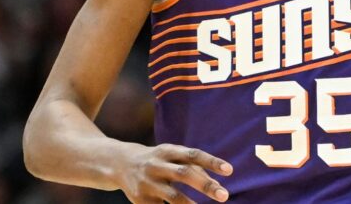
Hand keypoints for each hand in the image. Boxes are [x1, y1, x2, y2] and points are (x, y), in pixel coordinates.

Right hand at [116, 143, 233, 202]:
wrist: (120, 164)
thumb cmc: (159, 161)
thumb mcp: (173, 157)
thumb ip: (195, 168)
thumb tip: (217, 186)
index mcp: (168, 151)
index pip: (193, 154)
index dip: (212, 162)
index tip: (229, 170)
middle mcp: (157, 164)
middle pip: (184, 173)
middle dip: (205, 185)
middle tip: (224, 195)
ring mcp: (148, 182)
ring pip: (172, 196)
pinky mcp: (140, 199)